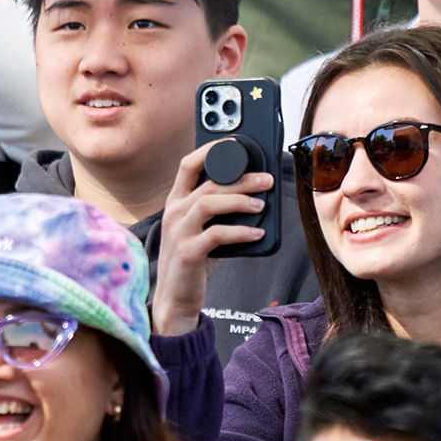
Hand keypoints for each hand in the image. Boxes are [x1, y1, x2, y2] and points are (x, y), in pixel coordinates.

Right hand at [150, 141, 273, 337]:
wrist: (174, 297)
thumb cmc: (193, 260)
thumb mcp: (199, 229)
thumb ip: (216, 211)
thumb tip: (255, 193)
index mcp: (176, 202)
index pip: (188, 165)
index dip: (210, 150)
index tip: (235, 142)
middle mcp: (174, 213)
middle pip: (207, 183)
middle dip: (240, 178)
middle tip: (267, 180)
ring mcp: (178, 232)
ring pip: (209, 203)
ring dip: (240, 201)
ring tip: (262, 206)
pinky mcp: (188, 253)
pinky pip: (216, 235)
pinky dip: (240, 232)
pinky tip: (257, 234)